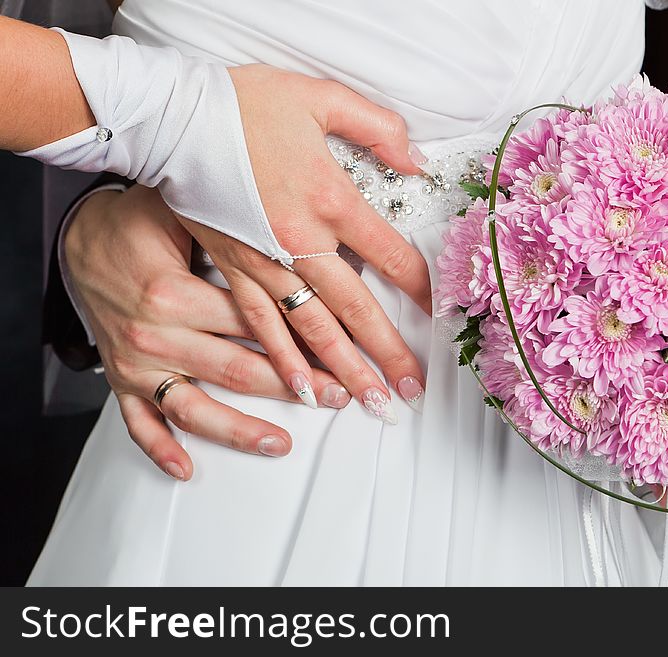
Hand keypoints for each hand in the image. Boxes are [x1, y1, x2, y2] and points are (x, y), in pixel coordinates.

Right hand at [64, 185, 351, 479]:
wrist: (76, 239)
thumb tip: (299, 246)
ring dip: (239, 430)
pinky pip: (139, 422)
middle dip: (292, 388)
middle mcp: (153, 335)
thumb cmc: (137, 224)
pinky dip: (160, 449)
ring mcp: (136, 364)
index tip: (340, 353)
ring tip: (279, 443)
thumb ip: (234, 235)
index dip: (301, 339)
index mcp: (173, 294)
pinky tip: (187, 468)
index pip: (252, 324)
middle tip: (334, 397)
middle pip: (235, 370)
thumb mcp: (185, 215)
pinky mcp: (120, 379)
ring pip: (193, 408)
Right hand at [192, 67, 432, 421]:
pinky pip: (263, 325)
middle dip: (387, 354)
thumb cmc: (244, 105)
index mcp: (329, 199)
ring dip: (344, 370)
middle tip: (411, 391)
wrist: (172, 116)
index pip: (389, 256)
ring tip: (372, 403)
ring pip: (312, 328)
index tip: (440, 317)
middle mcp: (300, 241)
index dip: (420, 289)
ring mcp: (264, 262)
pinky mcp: (234, 270)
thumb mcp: (320, 96)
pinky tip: (306, 390)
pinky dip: (285, 360)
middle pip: (355, 308)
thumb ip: (378, 127)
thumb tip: (416, 160)